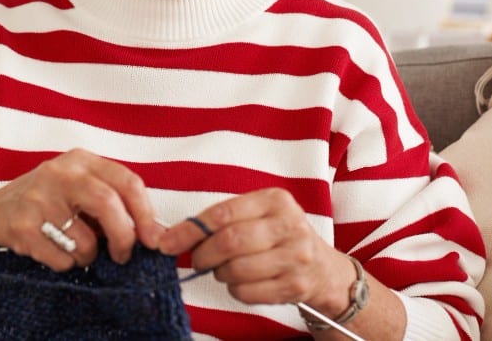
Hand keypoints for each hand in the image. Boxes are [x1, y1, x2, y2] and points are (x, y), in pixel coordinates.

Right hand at [0, 148, 163, 270]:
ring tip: (76, 249)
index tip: (155, 240)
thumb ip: (112, 199)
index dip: (146, 213)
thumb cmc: (47, 202)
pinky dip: (66, 264)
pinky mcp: (21, 227)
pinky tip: (54, 252)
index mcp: (80, 160)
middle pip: (108, 205)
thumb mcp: (78, 186)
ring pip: (86, 240)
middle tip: (123, 255)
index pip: (127, 181)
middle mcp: (59, 173)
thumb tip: (154, 232)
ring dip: (88, 256)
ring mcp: (38, 199)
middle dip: (124, 238)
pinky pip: (62, 259)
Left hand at [158, 188, 354, 314]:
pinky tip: (242, 282)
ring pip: (236, 269)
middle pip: (229, 242)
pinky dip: (236, 290)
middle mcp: (289, 224)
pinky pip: (248, 292)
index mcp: (275, 199)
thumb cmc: (279, 236)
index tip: (168, 242)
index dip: (190, 230)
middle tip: (197, 260)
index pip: (223, 213)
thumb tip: (177, 235)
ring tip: (225, 269)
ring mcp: (296, 256)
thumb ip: (224, 218)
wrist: (323, 268)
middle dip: (203, 255)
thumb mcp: (259, 214)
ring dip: (220, 274)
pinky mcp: (296, 285)